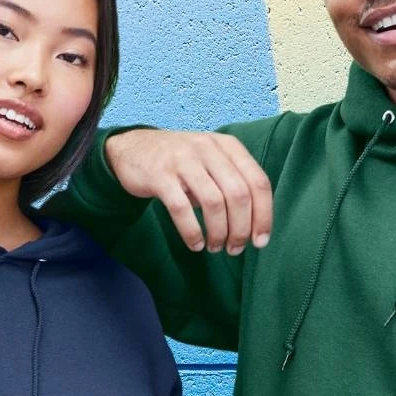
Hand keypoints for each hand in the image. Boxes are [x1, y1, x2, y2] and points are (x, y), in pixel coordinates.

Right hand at [103, 129, 271, 254]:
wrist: (132, 148)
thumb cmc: (179, 162)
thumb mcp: (211, 161)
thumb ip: (233, 182)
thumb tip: (254, 225)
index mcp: (227, 146)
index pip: (258, 182)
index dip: (264, 215)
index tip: (260, 241)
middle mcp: (208, 149)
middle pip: (238, 194)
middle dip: (241, 229)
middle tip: (235, 249)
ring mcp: (182, 160)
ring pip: (213, 203)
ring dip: (219, 232)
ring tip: (216, 247)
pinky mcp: (159, 175)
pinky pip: (181, 209)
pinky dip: (192, 232)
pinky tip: (195, 244)